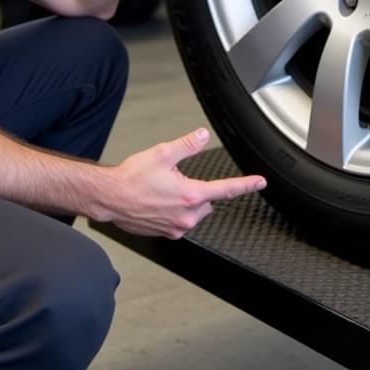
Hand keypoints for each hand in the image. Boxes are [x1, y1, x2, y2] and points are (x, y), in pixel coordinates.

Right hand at [100, 127, 265, 238]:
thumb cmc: (132, 178)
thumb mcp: (163, 153)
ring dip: (187, 201)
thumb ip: (187, 145)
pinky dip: (174, 211)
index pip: (227, 189)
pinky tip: (157, 202)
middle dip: (200, 190)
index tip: (260, 182)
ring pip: (195, 212)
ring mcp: (176, 227)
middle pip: (208, 201)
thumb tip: (203, 135)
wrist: (109, 198)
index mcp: (190, 195)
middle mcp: (186, 215)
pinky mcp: (165, 233)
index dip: (246, 184)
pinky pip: (179, 221)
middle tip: (177, 179)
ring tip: (164, 191)